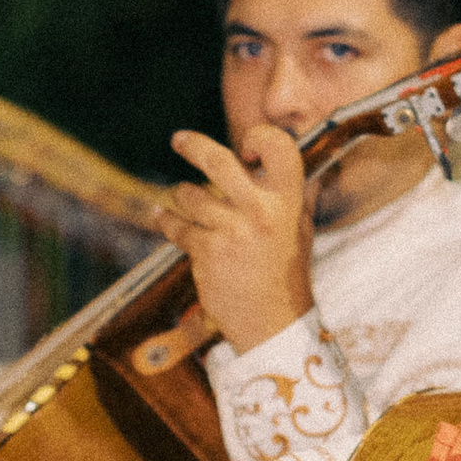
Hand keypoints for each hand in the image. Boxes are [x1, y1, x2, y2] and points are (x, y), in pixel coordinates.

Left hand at [155, 124, 313, 354]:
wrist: (273, 323)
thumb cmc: (285, 275)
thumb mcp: (299, 230)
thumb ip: (295, 196)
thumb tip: (294, 165)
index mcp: (288, 200)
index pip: (279, 147)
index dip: (260, 137)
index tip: (245, 147)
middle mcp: (260, 211)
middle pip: (219, 161)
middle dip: (193, 146)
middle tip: (179, 140)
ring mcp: (231, 231)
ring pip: (191, 195)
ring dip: (183, 196)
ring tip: (184, 198)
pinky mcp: (206, 252)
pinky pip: (178, 227)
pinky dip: (167, 221)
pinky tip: (161, 217)